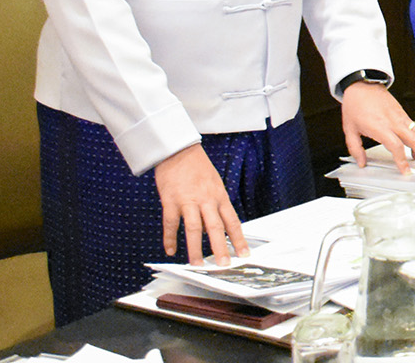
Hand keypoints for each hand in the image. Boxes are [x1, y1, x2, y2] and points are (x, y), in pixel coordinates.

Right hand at [154, 143, 247, 264]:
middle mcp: (206, 200)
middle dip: (220, 248)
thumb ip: (214, 206)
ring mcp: (188, 200)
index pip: (232, 221)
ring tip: (197, 264)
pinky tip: (171, 250)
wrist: (179, 149)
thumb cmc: (197, 167)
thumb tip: (210, 230)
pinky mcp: (170, 200)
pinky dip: (170, 238)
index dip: (239, 239)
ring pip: (193, 228)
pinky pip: (170, 223)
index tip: (244, 254)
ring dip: (195, 248)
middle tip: (224, 265)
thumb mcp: (214, 184)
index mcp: (219, 196)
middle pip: (215, 227)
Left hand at [341, 81, 414, 173]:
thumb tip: (361, 162)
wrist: (362, 84)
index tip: (406, 171)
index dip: (402, 160)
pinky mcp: (403, 114)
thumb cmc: (356, 104)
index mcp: (380, 127)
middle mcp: (394, 122)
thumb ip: (355, 148)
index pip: (396, 146)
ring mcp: (401, 117)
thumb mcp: (349, 128)